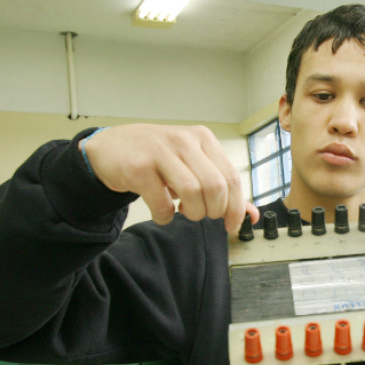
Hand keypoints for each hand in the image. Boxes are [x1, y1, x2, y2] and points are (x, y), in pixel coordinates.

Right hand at [80, 124, 257, 231]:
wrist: (111, 147)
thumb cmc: (158, 158)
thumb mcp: (193, 164)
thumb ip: (222, 187)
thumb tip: (252, 215)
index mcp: (203, 139)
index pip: (231, 178)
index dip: (235, 208)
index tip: (231, 225)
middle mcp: (184, 141)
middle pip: (215, 187)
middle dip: (213, 211)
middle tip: (201, 214)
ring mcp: (160, 152)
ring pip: (193, 193)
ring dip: (192, 214)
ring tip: (183, 212)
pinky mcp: (139, 167)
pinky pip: (162, 203)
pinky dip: (165, 216)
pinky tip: (162, 212)